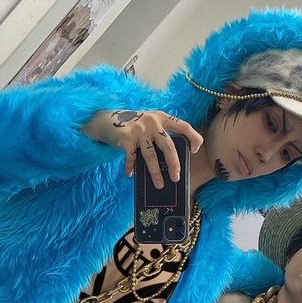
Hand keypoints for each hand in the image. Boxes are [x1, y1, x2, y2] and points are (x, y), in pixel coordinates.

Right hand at [85, 109, 203, 185]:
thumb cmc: (132, 127)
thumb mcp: (149, 125)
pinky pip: (131, 157)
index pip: (184, 126)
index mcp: (162, 118)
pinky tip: (130, 174)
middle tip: (176, 178)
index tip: (195, 150)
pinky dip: (131, 167)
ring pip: (151, 156)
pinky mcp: (126, 137)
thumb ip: (160, 136)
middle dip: (174, 164)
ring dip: (155, 173)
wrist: (106, 120)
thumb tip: (170, 164)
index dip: (193, 137)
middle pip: (169, 146)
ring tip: (159, 185)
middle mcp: (153, 122)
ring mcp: (139, 130)